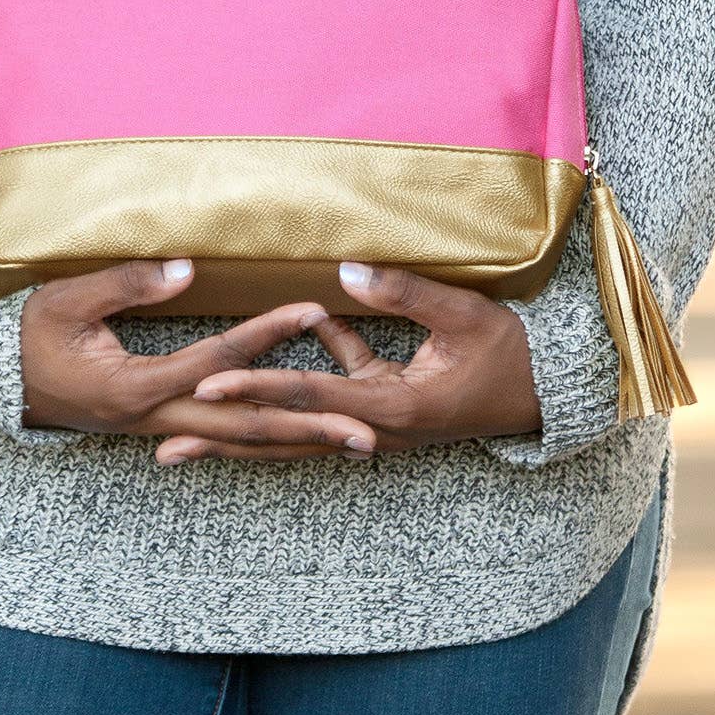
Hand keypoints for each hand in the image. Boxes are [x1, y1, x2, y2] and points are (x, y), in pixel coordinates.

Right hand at [20, 260, 379, 459]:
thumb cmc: (29, 338)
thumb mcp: (66, 301)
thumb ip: (127, 283)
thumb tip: (186, 268)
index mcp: (134, 387)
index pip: (216, 360)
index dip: (266, 333)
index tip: (313, 311)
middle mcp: (156, 418)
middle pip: (246, 425)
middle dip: (308, 426)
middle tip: (367, 428)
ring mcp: (162, 429)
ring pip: (242, 442)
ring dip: (300, 443)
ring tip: (355, 444)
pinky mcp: (164, 428)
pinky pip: (226, 440)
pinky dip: (269, 441)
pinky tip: (303, 439)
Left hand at [156, 261, 540, 464]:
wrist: (550, 394)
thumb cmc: (513, 354)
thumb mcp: (466, 316)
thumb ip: (406, 293)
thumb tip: (346, 269)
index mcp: (392, 410)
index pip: (308, 398)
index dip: (256, 389)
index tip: (207, 386)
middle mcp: (375, 430)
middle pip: (287, 437)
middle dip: (226, 439)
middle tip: (163, 445)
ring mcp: (377, 427)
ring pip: (298, 429)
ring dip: (245, 426)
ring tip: (190, 428)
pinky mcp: (383, 411)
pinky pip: (330, 398)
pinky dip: (302, 378)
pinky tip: (282, 340)